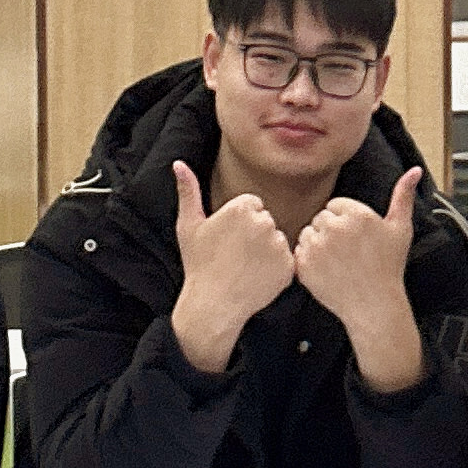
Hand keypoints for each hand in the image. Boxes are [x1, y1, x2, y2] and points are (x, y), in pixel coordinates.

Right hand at [169, 159, 299, 370]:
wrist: (213, 304)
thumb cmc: (199, 264)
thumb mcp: (188, 225)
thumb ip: (188, 191)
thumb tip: (178, 163)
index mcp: (242, 207)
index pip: (252, 206)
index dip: (239, 223)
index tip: (227, 240)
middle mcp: (264, 222)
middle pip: (267, 221)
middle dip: (255, 235)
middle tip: (235, 255)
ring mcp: (278, 245)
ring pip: (277, 240)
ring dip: (266, 251)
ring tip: (245, 267)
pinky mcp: (289, 265)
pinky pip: (287, 259)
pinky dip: (277, 268)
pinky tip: (257, 277)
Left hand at [291, 166, 422, 330]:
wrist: (374, 304)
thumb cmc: (389, 266)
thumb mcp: (401, 228)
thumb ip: (403, 195)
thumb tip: (415, 169)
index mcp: (356, 214)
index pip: (335, 205)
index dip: (345, 221)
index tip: (357, 238)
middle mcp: (335, 227)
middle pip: (320, 218)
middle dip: (331, 232)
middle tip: (348, 252)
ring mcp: (317, 246)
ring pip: (307, 233)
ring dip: (318, 244)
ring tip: (338, 261)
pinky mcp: (304, 264)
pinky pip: (298, 251)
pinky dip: (307, 260)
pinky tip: (327, 270)